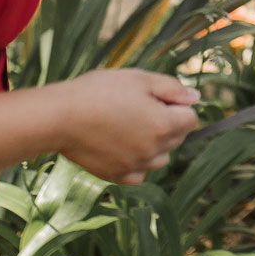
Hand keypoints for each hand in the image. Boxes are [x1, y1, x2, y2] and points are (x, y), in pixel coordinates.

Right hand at [55, 68, 198, 184]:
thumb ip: (172, 88)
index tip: (155, 97)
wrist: (60, 117)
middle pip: (177, 138)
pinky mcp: (116, 176)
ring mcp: (135, 166)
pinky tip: (121, 145)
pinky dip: (136, 162)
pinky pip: (139, 173)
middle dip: (167, 122)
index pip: (191, 118)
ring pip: (160, 158)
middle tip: (138, 107)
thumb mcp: (139, 79)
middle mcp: (154, 151)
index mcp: (163, 125)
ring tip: (129, 125)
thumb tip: (195, 98)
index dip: (176, 104)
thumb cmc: (99, 92)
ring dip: (154, 144)